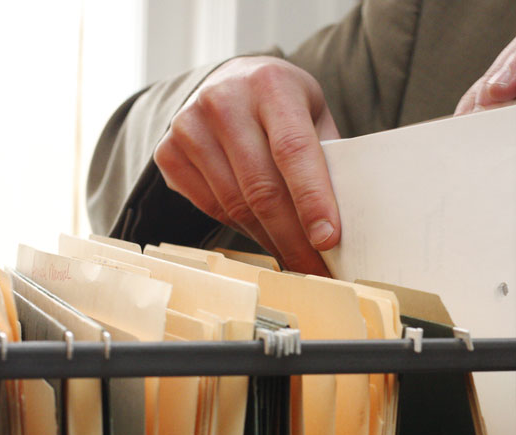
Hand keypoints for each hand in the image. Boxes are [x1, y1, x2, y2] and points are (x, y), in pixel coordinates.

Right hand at [154, 56, 340, 274]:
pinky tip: (266, 239)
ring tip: (296, 262)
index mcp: (270, 84)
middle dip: (293, 238)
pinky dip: (243, 231)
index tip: (327, 240)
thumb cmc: (283, 105)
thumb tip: (347, 222)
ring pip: (235, 204)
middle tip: (316, 271)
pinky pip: (212, 208)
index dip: (311, 199)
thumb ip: (328, 156)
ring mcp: (188, 126)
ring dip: (270, 241)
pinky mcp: (169, 153)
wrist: (229, 82)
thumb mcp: (313, 114)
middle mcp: (223, 100)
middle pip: (261, 187)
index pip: (293, 150)